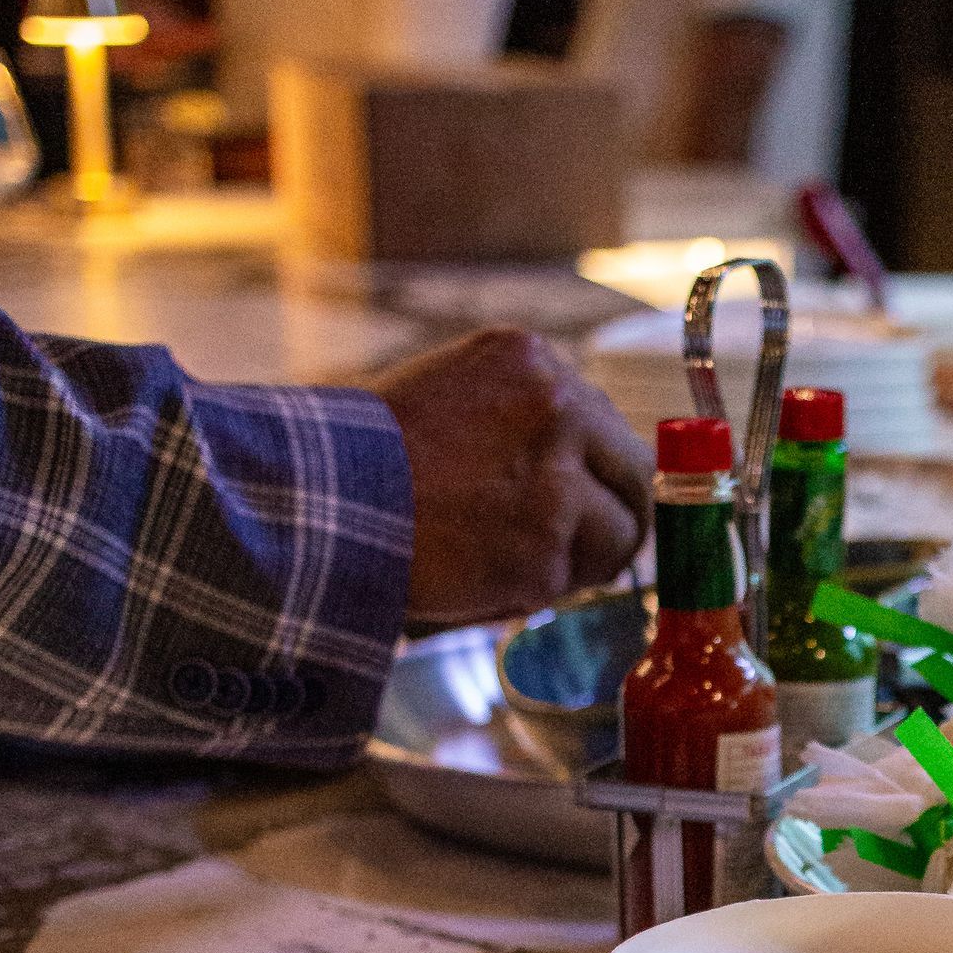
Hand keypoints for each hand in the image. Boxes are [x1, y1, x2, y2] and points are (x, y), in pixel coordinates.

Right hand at [371, 328, 651, 629]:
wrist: (317, 501)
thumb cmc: (368, 459)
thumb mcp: (454, 396)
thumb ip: (521, 417)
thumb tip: (582, 467)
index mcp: (532, 361)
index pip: (604, 423)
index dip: (595, 471)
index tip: (585, 500)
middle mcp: (557, 406)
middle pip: (634, 471)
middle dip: (613, 516)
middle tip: (582, 548)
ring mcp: (556, 477)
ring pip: (620, 532)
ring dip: (581, 560)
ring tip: (517, 563)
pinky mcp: (546, 543)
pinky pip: (576, 578)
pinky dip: (540, 590)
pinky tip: (485, 575)